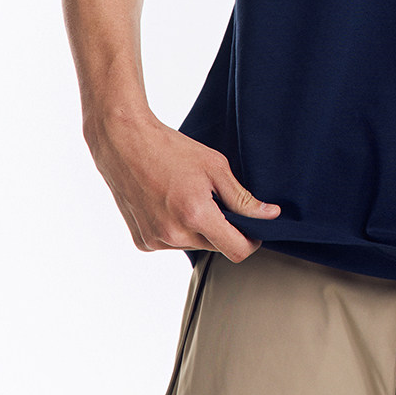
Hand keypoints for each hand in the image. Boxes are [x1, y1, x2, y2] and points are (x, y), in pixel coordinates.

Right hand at [86, 110, 280, 261]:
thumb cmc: (171, 149)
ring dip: (198, 229)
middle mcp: (174, 234)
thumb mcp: (215, 166)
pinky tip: (169, 204)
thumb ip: (243, 198)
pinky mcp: (142, 242)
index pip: (236, 250)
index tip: (254, 229)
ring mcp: (155, 241)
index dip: (251, 241)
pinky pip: (171, 243)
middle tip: (215, 198)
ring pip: (193, 245)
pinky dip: (177, 229)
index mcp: (195, 215)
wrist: (124, 144)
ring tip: (188, 196)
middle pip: (215, 246)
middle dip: (222, 228)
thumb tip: (271, 215)